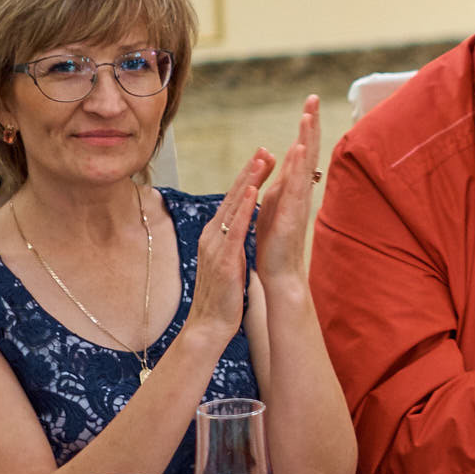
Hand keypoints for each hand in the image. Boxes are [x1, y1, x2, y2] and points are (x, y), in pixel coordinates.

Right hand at [185, 149, 274, 344]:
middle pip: (232, 197)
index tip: (262, 157)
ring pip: (232, 208)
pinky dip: (243, 210)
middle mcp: (212, 236)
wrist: (210, 325)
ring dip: (246, 183)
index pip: (233, 200)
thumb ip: (232, 240)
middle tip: (264, 149)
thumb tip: (239, 225)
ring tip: (260, 161)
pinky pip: (234, 230)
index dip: (247, 178)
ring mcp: (216, 246)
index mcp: (216, 235)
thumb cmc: (223, 293)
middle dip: (248, 172)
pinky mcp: (224, 260)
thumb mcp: (229, 259)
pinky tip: (252, 194)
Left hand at [253, 96, 320, 290]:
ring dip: (307, 138)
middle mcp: (299, 190)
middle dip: (310, 124)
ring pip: (305, 164)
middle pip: (308, 150)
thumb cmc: (274, 240)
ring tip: (308, 115)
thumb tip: (279, 158)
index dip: (306, 127)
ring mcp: (297, 201)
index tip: (309, 103)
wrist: (279, 270)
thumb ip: (279, 180)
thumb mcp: (272, 202)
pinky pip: (297, 186)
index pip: (301, 150)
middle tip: (313, 98)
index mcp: (292, 186)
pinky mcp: (291, 214)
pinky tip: (300, 149)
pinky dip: (299, 167)